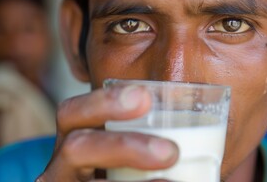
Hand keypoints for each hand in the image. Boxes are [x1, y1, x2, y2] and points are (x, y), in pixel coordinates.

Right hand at [36, 86, 178, 180]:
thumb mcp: (122, 150)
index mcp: (75, 139)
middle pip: (77, 147)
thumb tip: (206, 119)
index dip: (104, 102)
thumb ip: (145, 133)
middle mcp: (61, 166)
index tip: (145, 97)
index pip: (73, 112)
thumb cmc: (118, 170)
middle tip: (170, 152)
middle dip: (123, 146)